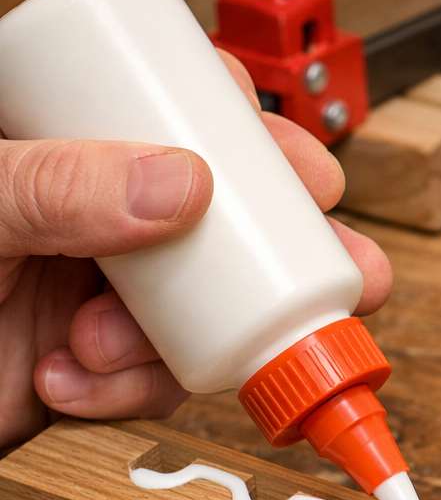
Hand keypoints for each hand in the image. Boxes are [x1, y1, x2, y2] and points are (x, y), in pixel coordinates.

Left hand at [0, 49, 390, 450]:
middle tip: (337, 268)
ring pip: (206, 301)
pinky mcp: (93, 356)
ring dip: (184, 341)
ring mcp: (90, 281)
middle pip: (216, 211)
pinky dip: (134, 392)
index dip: (248, 131)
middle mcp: (79, 205)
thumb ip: (53, 186)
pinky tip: (77, 384)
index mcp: (43, 135)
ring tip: (113, 349)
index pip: (166, 107)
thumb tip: (183, 182)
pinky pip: (164, 372)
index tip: (299, 165)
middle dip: (277, 252)